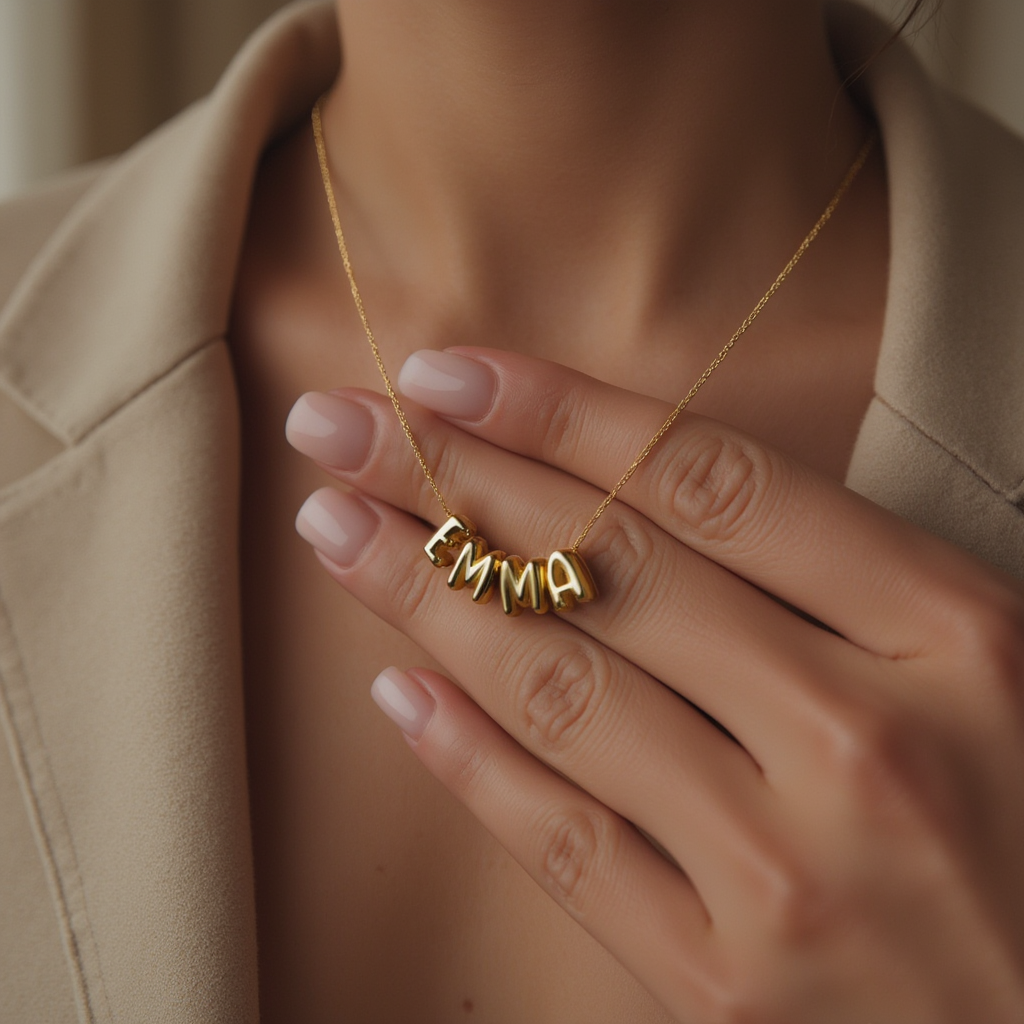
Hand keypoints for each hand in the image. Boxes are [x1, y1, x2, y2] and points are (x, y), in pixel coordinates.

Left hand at [286, 348, 1023, 1022]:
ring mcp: (787, 874)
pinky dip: (471, 760)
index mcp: (951, 633)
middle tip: (334, 427)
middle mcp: (860, 739)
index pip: (706, 481)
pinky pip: (568, 844)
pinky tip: (399, 686)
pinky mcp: (727, 987)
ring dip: (427, 599)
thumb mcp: (993, 662)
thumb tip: (644, 493)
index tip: (442, 374)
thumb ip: (844, 579)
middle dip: (450, 480)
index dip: (558, 413)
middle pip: (609, 570)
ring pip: (564, 694)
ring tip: (336, 529)